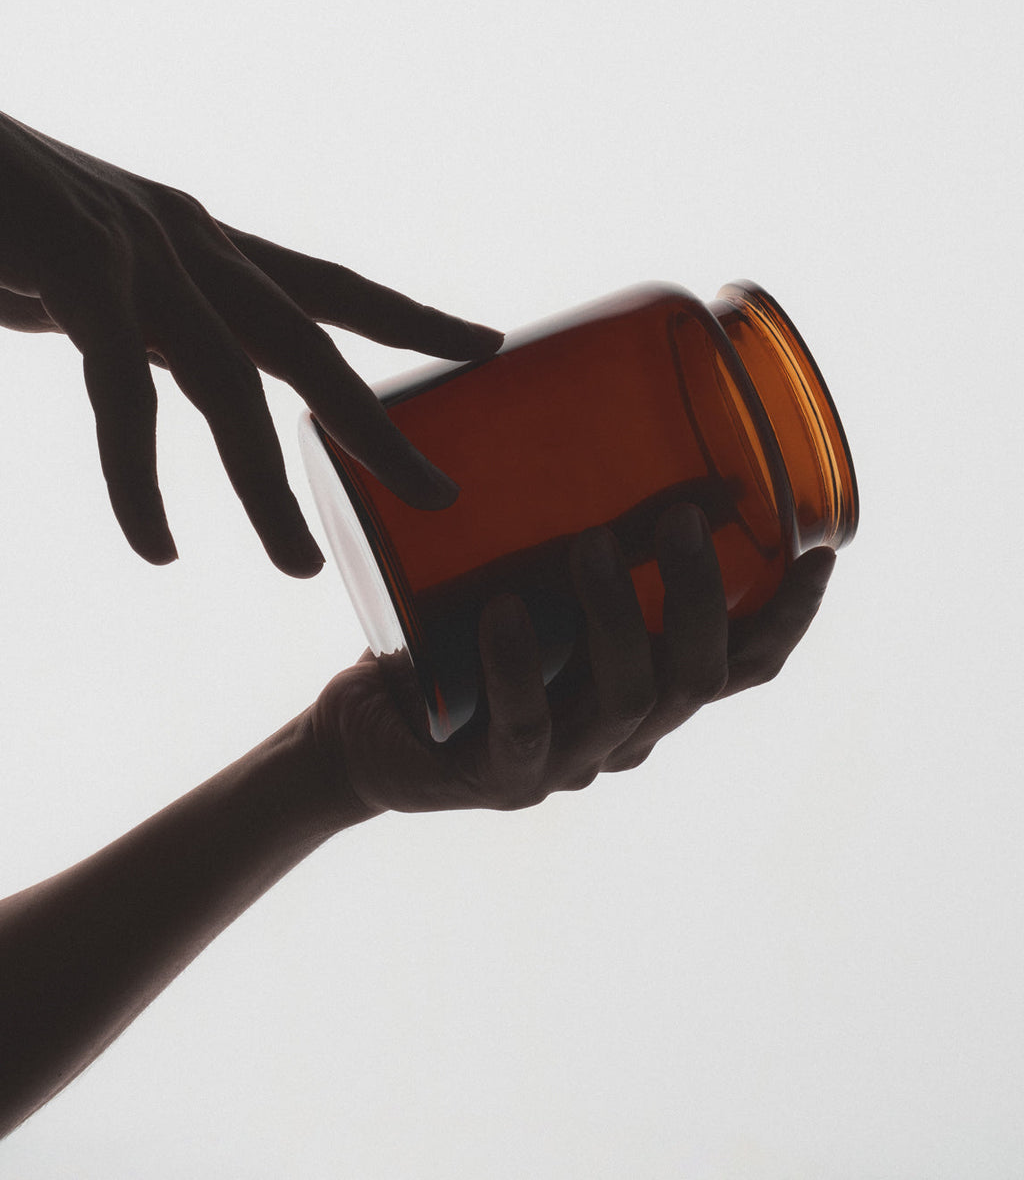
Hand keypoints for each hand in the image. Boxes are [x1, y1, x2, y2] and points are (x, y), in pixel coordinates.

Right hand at [0, 111, 502, 572]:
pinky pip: (122, 395)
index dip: (411, 317)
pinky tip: (159, 547)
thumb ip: (130, 317)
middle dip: (375, 425)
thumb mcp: (86, 268)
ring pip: (231, 385)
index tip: (486, 345)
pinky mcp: (80, 266)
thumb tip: (146, 360)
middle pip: (311, 345)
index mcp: (204, 242)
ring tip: (303, 566)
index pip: (330, 287)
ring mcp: (141, 252)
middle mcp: (191, 242)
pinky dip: (140, 482)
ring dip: (268, 485)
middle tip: (439, 495)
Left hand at [311, 503, 836, 815]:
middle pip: (697, 675)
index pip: (742, 663)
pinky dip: (520, 667)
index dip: (787, 616)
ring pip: (628, 697)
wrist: (367, 730)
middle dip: (702, 594)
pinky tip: (506, 614)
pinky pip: (525, 725)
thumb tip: (599, 413)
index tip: (816, 551)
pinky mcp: (499, 775)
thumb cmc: (450, 640)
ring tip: (592, 545)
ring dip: (621, 617)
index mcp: (648, 686)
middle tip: (679, 516)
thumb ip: (569, 527)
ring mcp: (567, 761)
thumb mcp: (520, 577)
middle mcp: (624, 732)